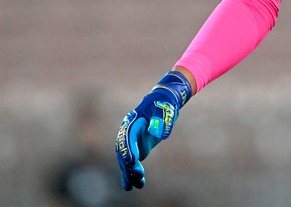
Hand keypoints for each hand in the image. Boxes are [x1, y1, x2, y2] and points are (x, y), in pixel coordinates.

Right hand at [115, 70, 191, 190]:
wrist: (162, 103)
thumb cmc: (164, 105)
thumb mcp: (166, 109)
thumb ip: (162, 121)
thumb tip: (158, 134)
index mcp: (133, 121)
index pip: (128, 136)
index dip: (129, 149)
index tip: (131, 161)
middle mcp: (128, 132)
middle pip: (124, 150)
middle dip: (129, 164)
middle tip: (138, 175)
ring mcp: (130, 141)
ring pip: (125, 160)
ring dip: (130, 173)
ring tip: (138, 185)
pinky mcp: (135, 148)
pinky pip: (130, 163)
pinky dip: (130, 175)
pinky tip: (132, 187)